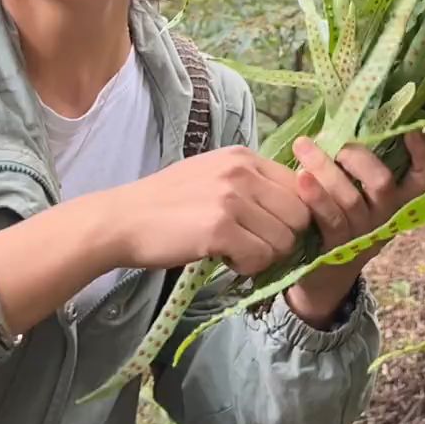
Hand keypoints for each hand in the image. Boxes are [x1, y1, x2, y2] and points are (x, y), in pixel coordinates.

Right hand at [111, 147, 310, 276]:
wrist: (124, 219)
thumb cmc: (167, 203)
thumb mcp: (213, 176)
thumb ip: (249, 184)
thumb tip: (289, 207)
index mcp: (243, 157)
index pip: (299, 187)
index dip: (291, 214)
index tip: (271, 228)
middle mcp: (242, 172)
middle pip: (299, 215)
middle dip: (283, 237)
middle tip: (255, 246)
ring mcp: (232, 199)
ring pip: (283, 240)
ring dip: (264, 255)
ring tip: (235, 252)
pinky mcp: (220, 229)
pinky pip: (260, 257)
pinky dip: (247, 266)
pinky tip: (225, 259)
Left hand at [285, 131, 424, 328]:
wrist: (322, 276)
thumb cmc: (338, 217)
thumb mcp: (358, 192)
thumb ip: (357, 163)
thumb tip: (344, 116)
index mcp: (399, 201)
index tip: (413, 129)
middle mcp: (387, 218)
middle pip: (383, 183)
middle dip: (355, 156)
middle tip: (332, 143)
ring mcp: (363, 235)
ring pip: (350, 199)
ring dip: (324, 168)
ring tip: (303, 147)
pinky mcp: (338, 250)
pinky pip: (329, 219)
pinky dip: (315, 195)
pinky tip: (300, 178)